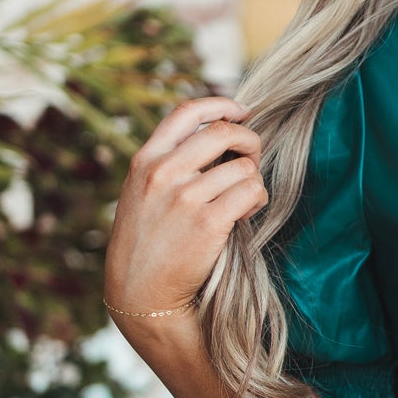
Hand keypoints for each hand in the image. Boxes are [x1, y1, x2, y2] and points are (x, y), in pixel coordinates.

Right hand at [104, 94, 266, 318]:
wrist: (140, 292)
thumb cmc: (147, 243)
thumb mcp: (141, 193)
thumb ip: (169, 163)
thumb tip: (218, 134)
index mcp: (146, 160)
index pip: (187, 113)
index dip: (221, 104)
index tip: (241, 111)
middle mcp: (163, 173)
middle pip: (223, 132)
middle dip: (248, 142)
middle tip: (250, 160)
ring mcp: (185, 197)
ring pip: (243, 167)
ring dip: (252, 180)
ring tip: (242, 199)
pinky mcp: (209, 223)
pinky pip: (251, 192)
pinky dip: (257, 200)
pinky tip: (245, 214)